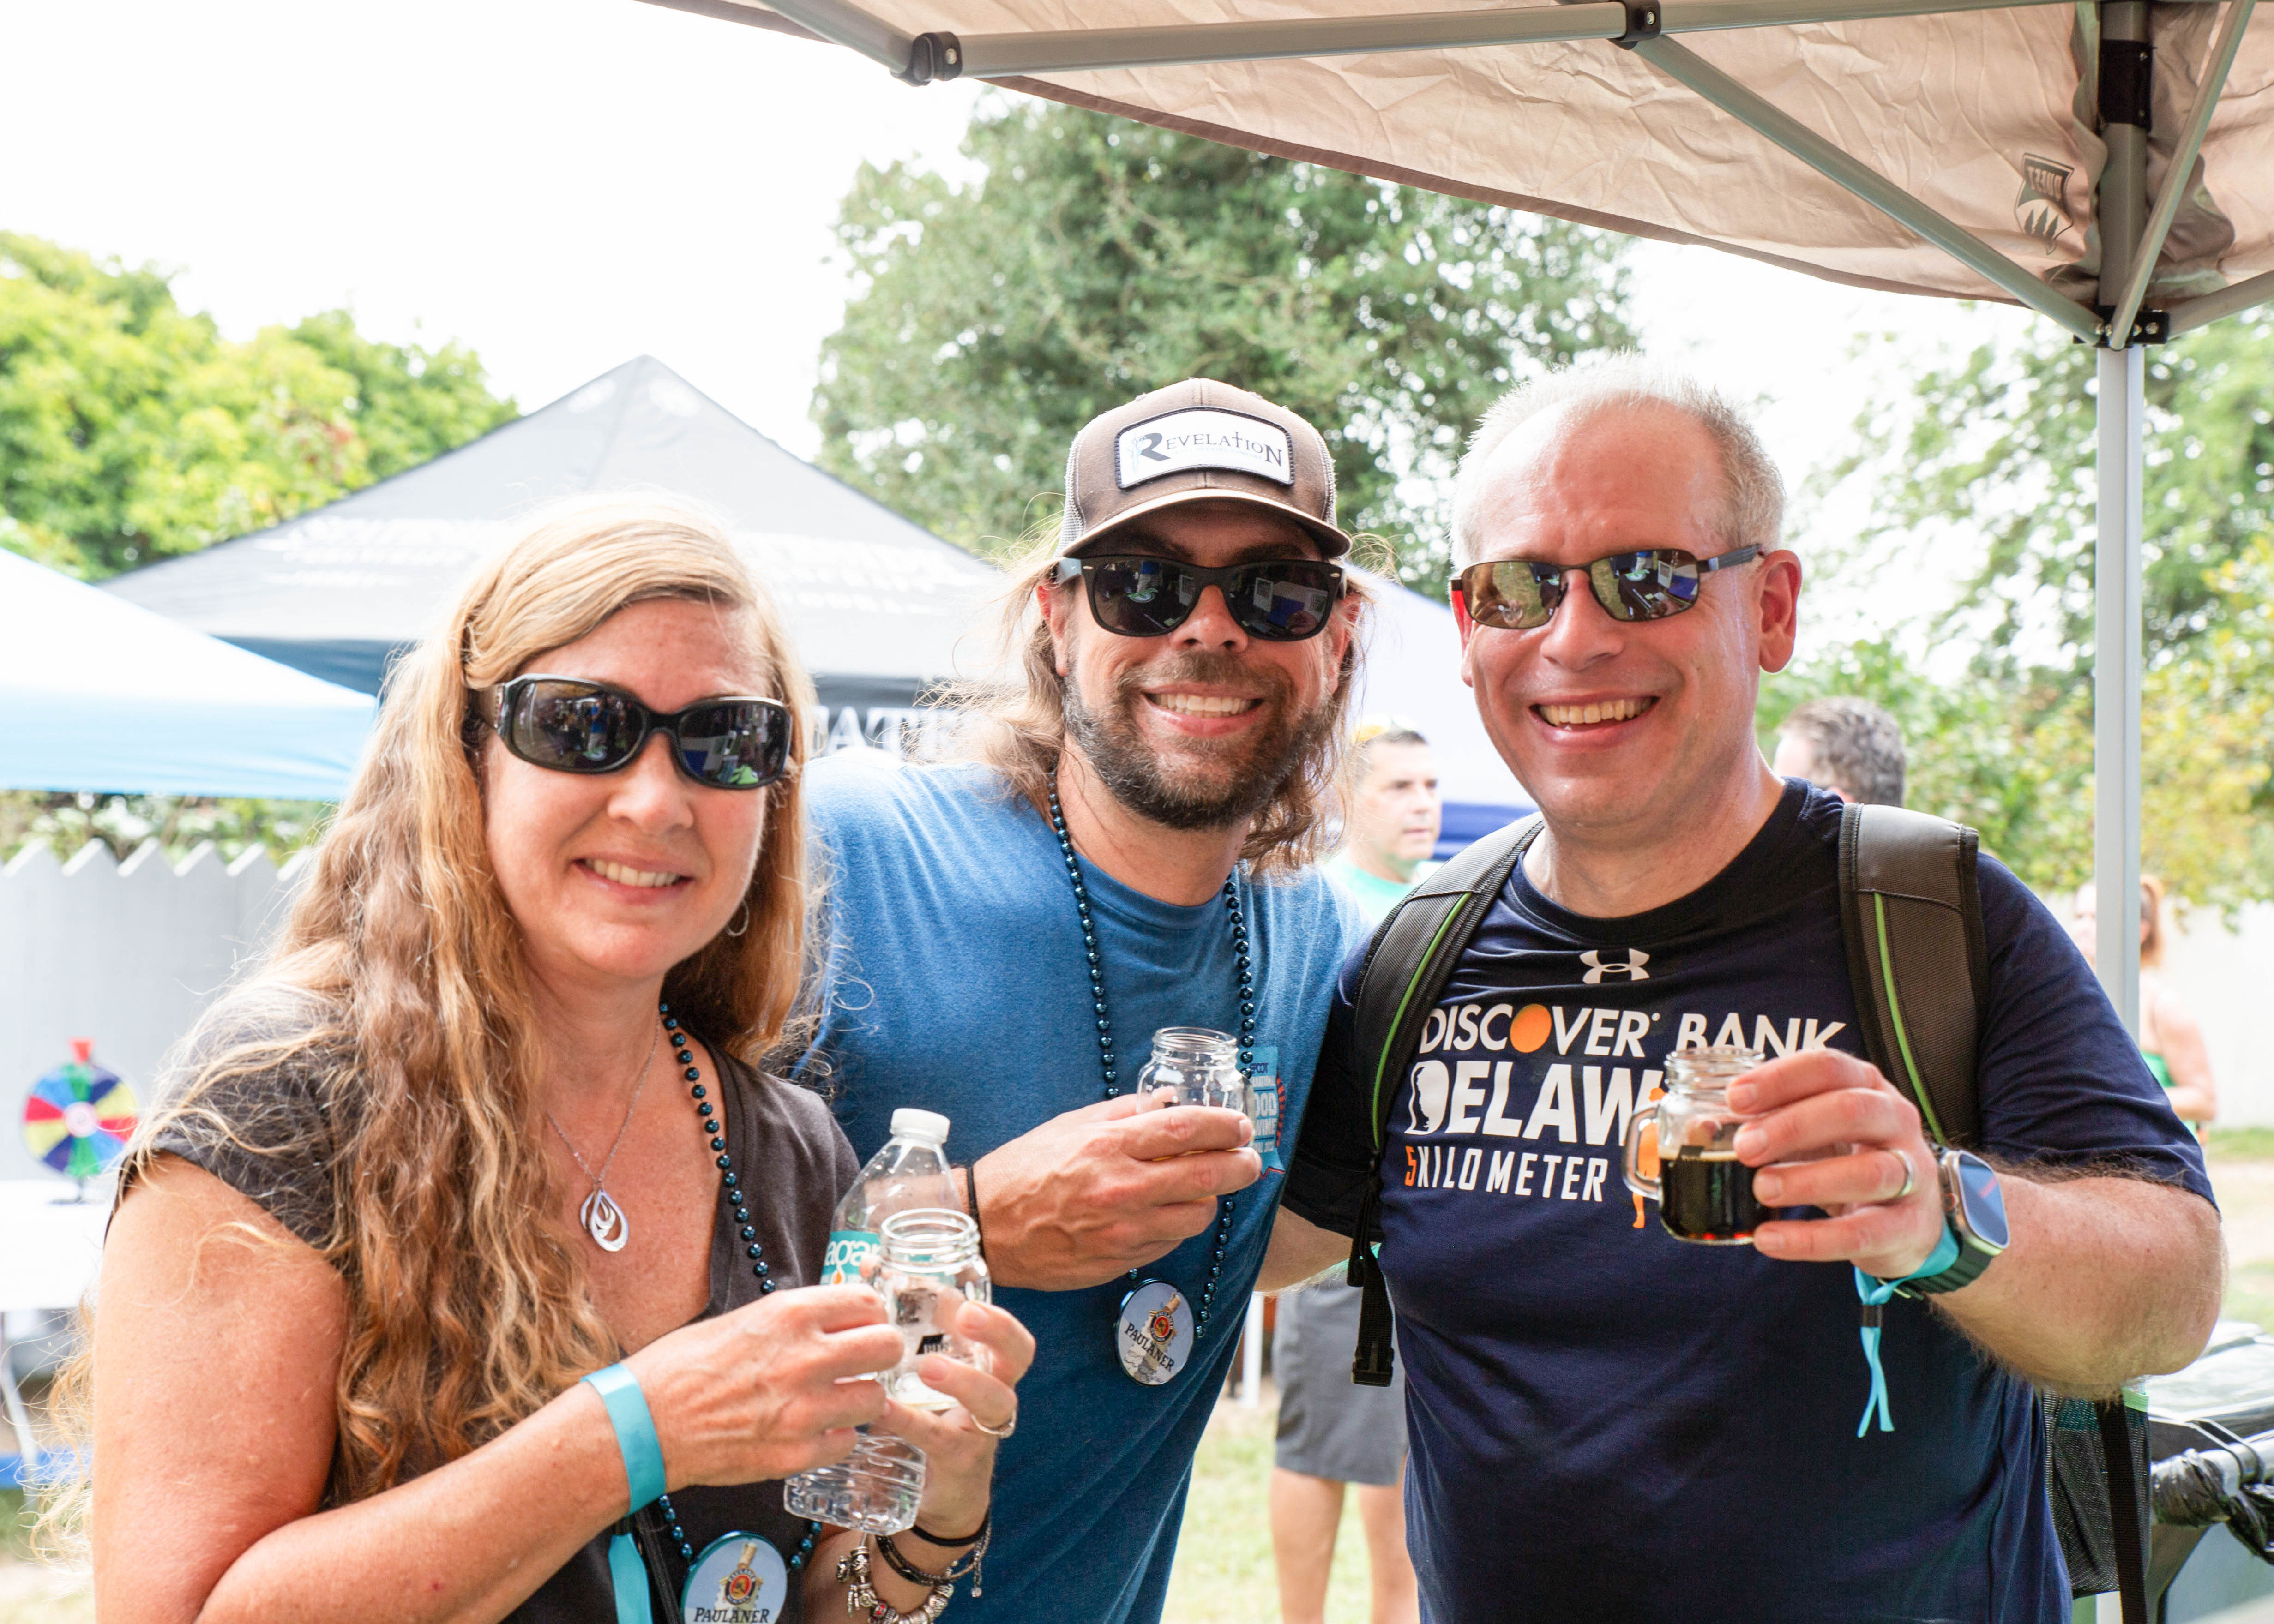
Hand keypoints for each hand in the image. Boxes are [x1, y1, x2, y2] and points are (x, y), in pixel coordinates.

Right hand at [624, 1285, 904, 1490]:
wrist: (642, 1424)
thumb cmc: (680, 1367)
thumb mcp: (743, 1320)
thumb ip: (793, 1320)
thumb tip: (833, 1318)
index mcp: (790, 1315)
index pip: (868, 1302)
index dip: (868, 1314)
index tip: (861, 1324)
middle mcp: (806, 1358)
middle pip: (887, 1348)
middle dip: (879, 1353)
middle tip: (863, 1362)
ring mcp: (805, 1411)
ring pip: (875, 1400)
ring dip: (860, 1399)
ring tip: (835, 1400)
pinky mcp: (796, 1455)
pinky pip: (847, 1442)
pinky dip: (835, 1437)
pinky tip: (812, 1430)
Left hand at [870, 1300, 1033, 1538]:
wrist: (935, 1493)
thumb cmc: (927, 1414)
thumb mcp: (918, 1368)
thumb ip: (900, 1322)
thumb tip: (866, 1263)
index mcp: (987, 1362)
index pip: (1004, 1327)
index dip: (986, 1306)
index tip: (952, 1289)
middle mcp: (995, 1390)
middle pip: (1019, 1353)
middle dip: (997, 1330)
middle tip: (966, 1314)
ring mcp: (982, 1428)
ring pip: (993, 1398)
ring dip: (963, 1379)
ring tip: (926, 1367)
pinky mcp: (960, 1461)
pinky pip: (943, 1439)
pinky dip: (912, 1422)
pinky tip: (883, 1409)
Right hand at [973, 1096, 1260, 1290]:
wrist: (985, 1227)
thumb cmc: (1024, 1170)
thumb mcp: (1069, 1126)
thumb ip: (1123, 1113)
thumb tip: (1168, 1102)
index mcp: (1107, 1146)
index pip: (1186, 1129)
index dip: (1224, 1125)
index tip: (1241, 1125)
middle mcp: (1120, 1188)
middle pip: (1206, 1175)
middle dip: (1240, 1165)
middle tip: (1249, 1158)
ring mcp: (1122, 1231)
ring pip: (1195, 1216)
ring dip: (1210, 1199)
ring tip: (1205, 1187)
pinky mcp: (1118, 1261)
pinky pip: (1169, 1242)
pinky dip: (1178, 1225)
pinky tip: (1168, 1212)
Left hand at [1726, 1049, 1946, 1279]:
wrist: (1910, 1220)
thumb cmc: (1849, 1159)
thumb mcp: (1812, 1132)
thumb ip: (1766, 1123)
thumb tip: (1701, 1128)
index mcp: (1868, 1087)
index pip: (1829, 1067)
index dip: (1780, 1079)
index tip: (1735, 1098)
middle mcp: (1896, 1123)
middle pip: (1853, 1110)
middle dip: (1792, 1126)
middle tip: (1743, 1148)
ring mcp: (1911, 1175)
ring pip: (1868, 1171)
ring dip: (1808, 1180)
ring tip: (1761, 1189)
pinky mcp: (1908, 1227)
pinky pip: (1863, 1233)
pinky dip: (1812, 1239)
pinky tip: (1770, 1239)